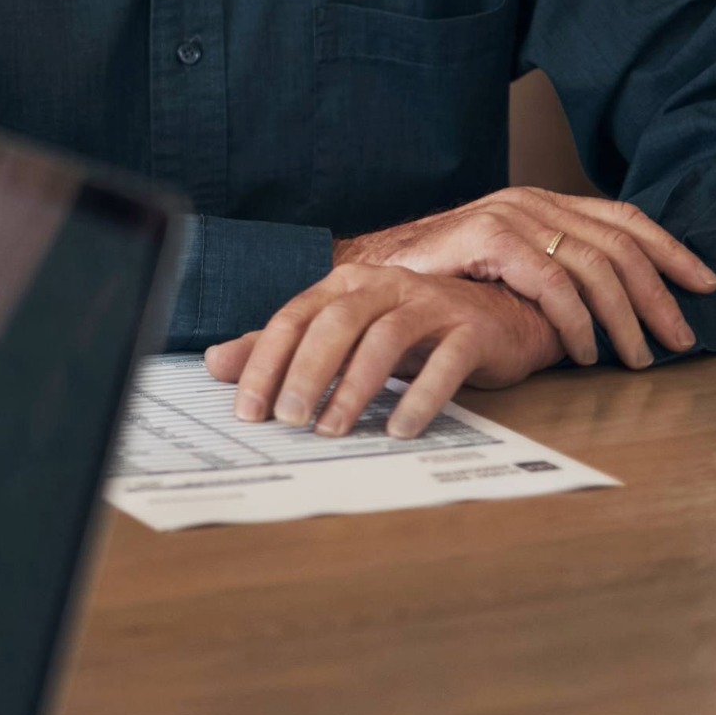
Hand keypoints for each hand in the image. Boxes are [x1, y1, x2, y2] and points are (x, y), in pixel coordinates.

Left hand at [204, 264, 563, 437]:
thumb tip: (215, 363)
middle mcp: (384, 285)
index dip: (266, 362)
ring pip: (384, 339)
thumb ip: (284, 349)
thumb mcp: (344, 335)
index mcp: (344, 284)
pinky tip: (399, 427)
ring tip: (334, 430)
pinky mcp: (472, 331)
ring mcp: (431, 305)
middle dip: (306, 374)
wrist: (500, 316)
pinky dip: (420, 396)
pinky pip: (445, 363)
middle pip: (335, 324)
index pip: (293, 319)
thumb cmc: (411, 329)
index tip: (248, 409)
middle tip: (289, 420)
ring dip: (355, 387)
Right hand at [334, 187, 715, 368]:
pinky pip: (554, 282)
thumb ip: (549, 270)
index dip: (672, 250)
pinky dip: (577, 321)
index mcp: (541, 201)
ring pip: (595, 265)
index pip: (624, 217)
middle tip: (680, 340)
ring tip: (638, 358)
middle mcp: (531, 200)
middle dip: (660, 296)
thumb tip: (611, 303)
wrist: (362, 270)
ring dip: (625, 318)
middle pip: (620, 245)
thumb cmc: (432, 278)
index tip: (707, 285)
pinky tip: (583, 351)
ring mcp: (510, 214)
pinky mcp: (488, 236)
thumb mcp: (502, 267)